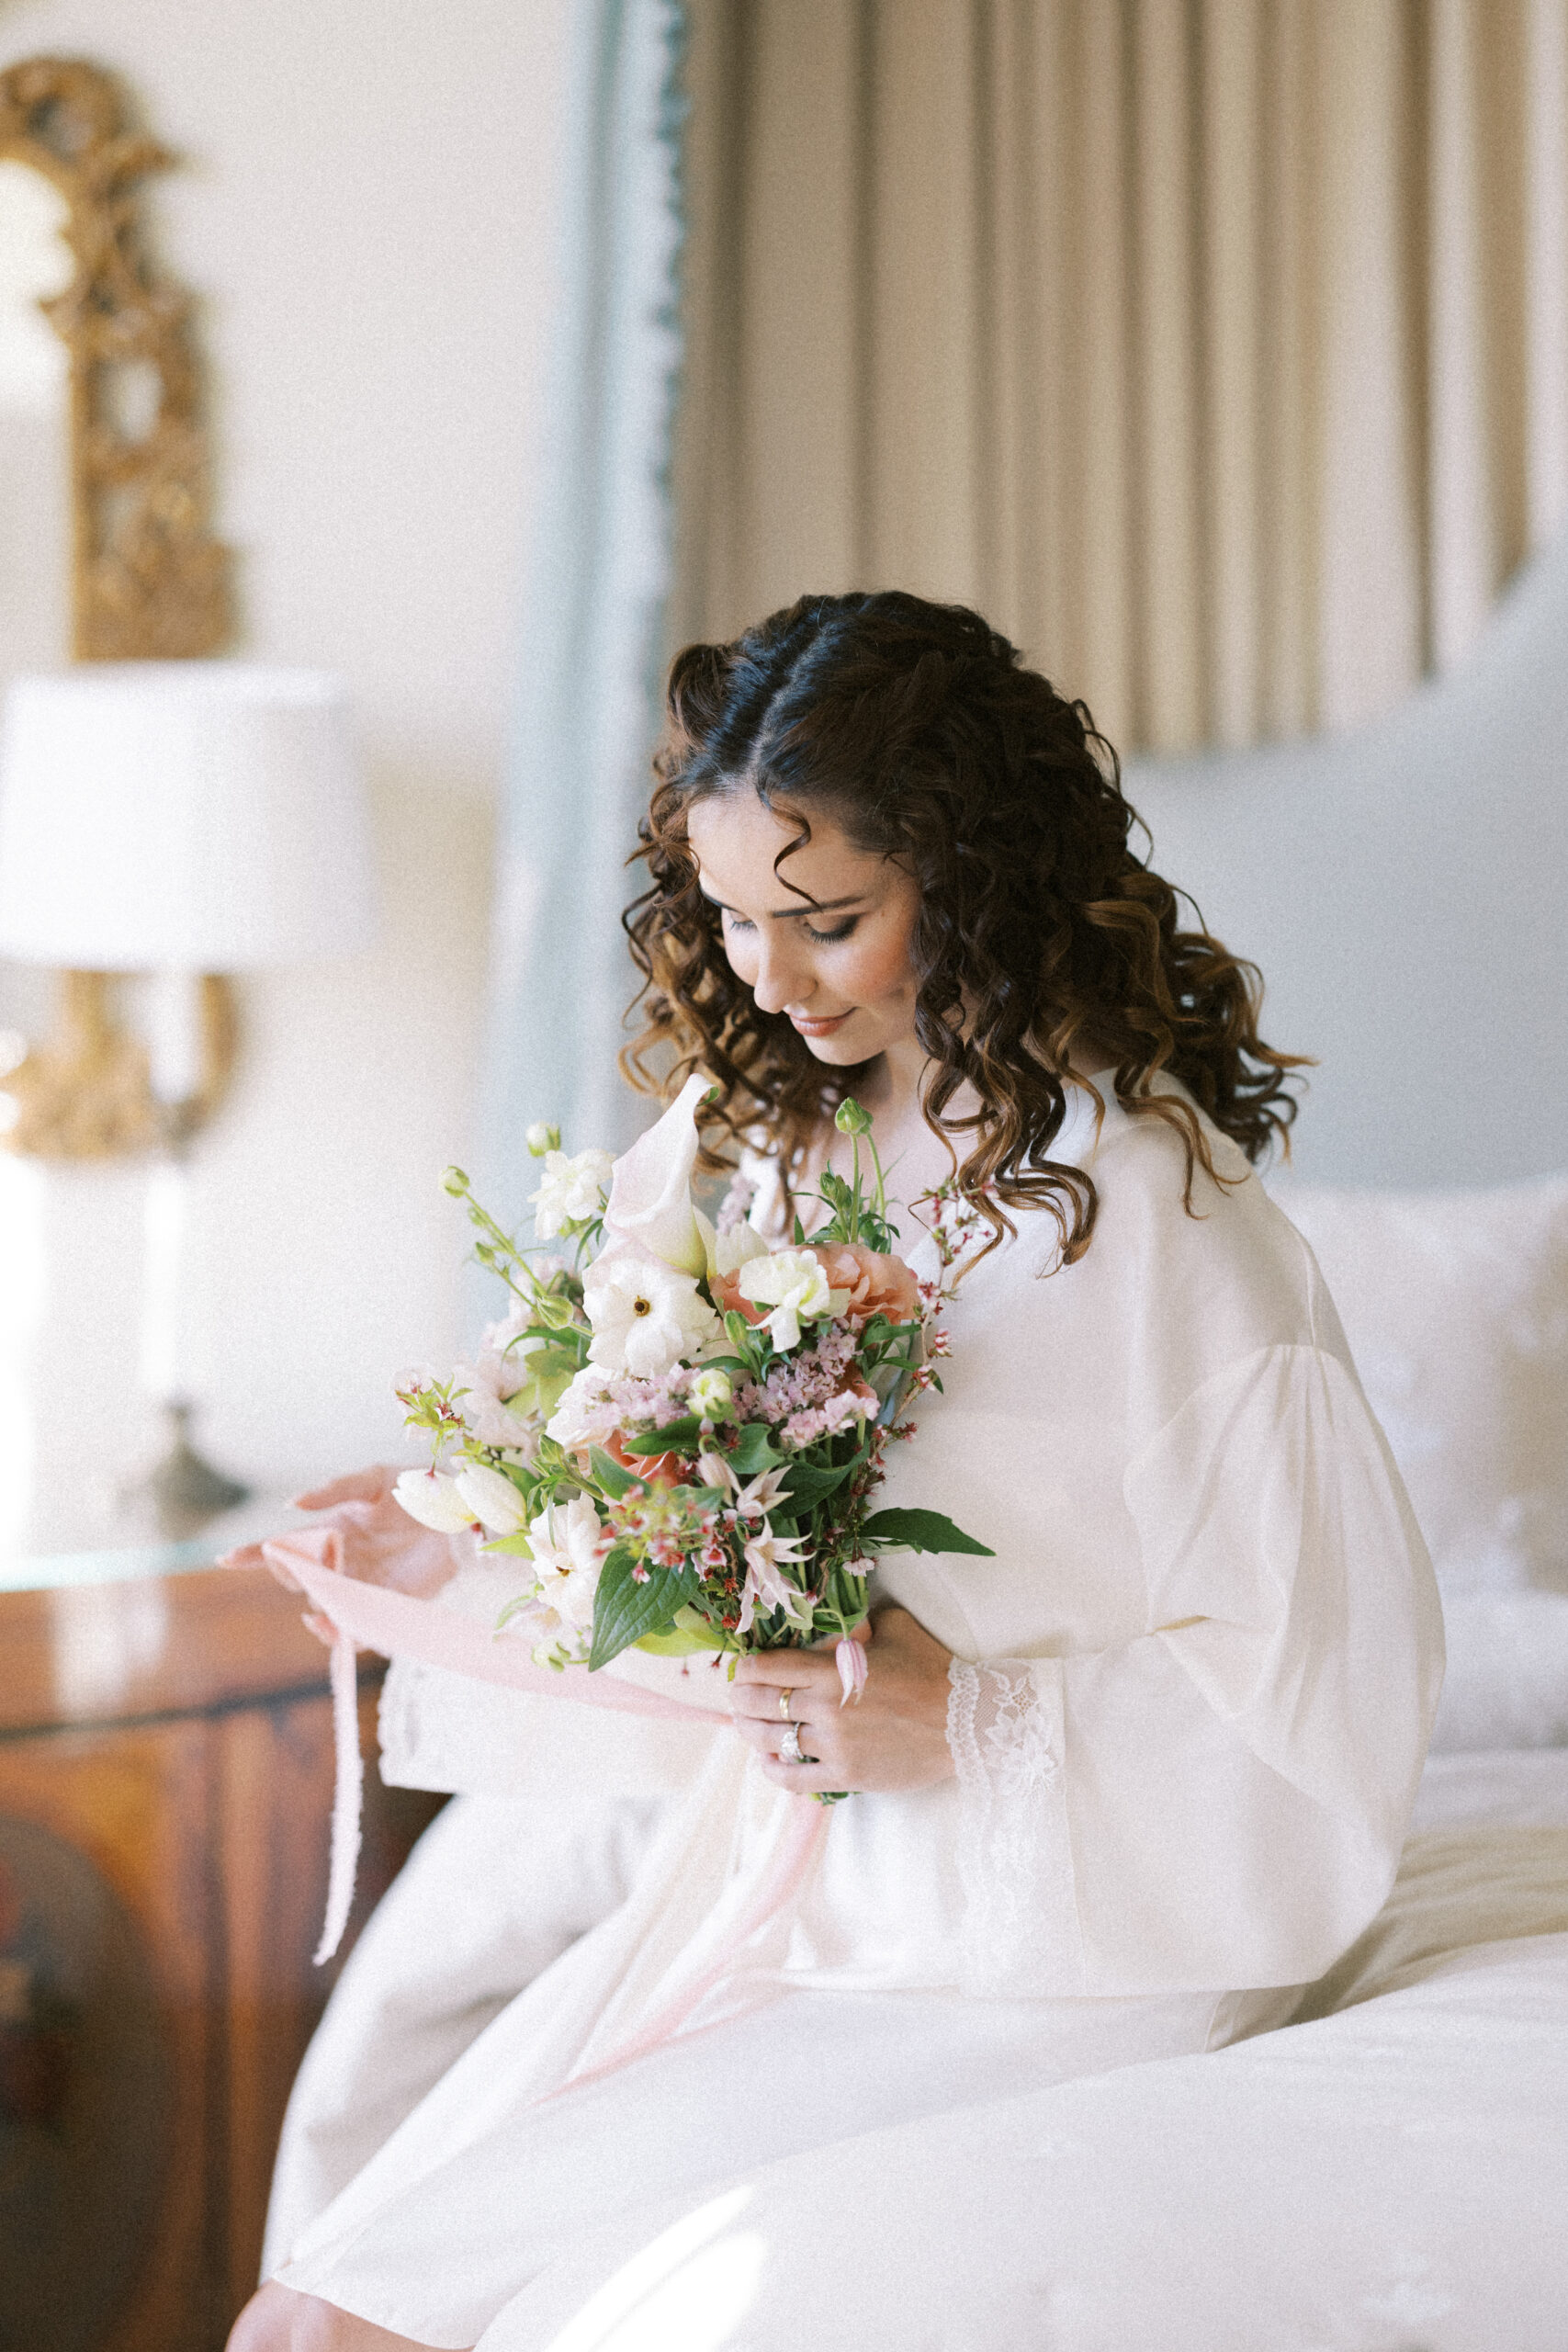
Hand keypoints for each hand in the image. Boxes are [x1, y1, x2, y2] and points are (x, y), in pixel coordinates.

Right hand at [219, 1465, 458, 1645]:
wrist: (465, 1513)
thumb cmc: (420, 1491)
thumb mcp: (375, 1479)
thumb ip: (333, 1488)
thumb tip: (292, 1504)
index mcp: (332, 1531)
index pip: (286, 1545)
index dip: (255, 1553)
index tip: (228, 1558)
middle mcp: (342, 1562)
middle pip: (300, 1578)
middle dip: (290, 1574)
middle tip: (296, 1564)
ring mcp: (362, 1586)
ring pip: (324, 1607)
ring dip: (315, 1608)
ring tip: (317, 1603)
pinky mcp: (388, 1605)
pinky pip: (357, 1629)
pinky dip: (340, 1634)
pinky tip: (332, 1624)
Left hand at [728, 1606, 955, 1795]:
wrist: (965, 1722)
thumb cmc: (931, 1671)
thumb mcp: (895, 1628)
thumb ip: (860, 1622)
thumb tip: (844, 1618)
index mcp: (832, 1670)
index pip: (768, 1668)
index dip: (747, 1668)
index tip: (742, 1669)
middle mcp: (825, 1709)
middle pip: (761, 1705)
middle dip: (742, 1700)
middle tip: (739, 1698)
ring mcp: (834, 1746)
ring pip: (773, 1742)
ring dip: (752, 1734)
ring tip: (748, 1728)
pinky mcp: (846, 1776)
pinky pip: (795, 1779)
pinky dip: (774, 1770)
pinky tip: (768, 1762)